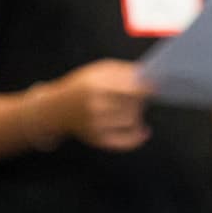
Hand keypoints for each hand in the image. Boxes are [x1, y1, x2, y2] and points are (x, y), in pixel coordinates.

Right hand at [39, 61, 154, 150]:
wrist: (55, 109)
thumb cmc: (81, 86)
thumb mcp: (98, 70)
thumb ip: (123, 71)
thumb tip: (149, 77)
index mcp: (96, 85)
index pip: (131, 89)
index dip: (147, 88)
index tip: (156, 86)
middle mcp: (96, 106)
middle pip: (133, 105)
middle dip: (141, 99)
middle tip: (141, 94)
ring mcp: (96, 125)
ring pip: (131, 121)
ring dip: (138, 114)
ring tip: (134, 107)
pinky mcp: (97, 140)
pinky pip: (124, 142)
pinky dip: (137, 138)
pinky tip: (144, 131)